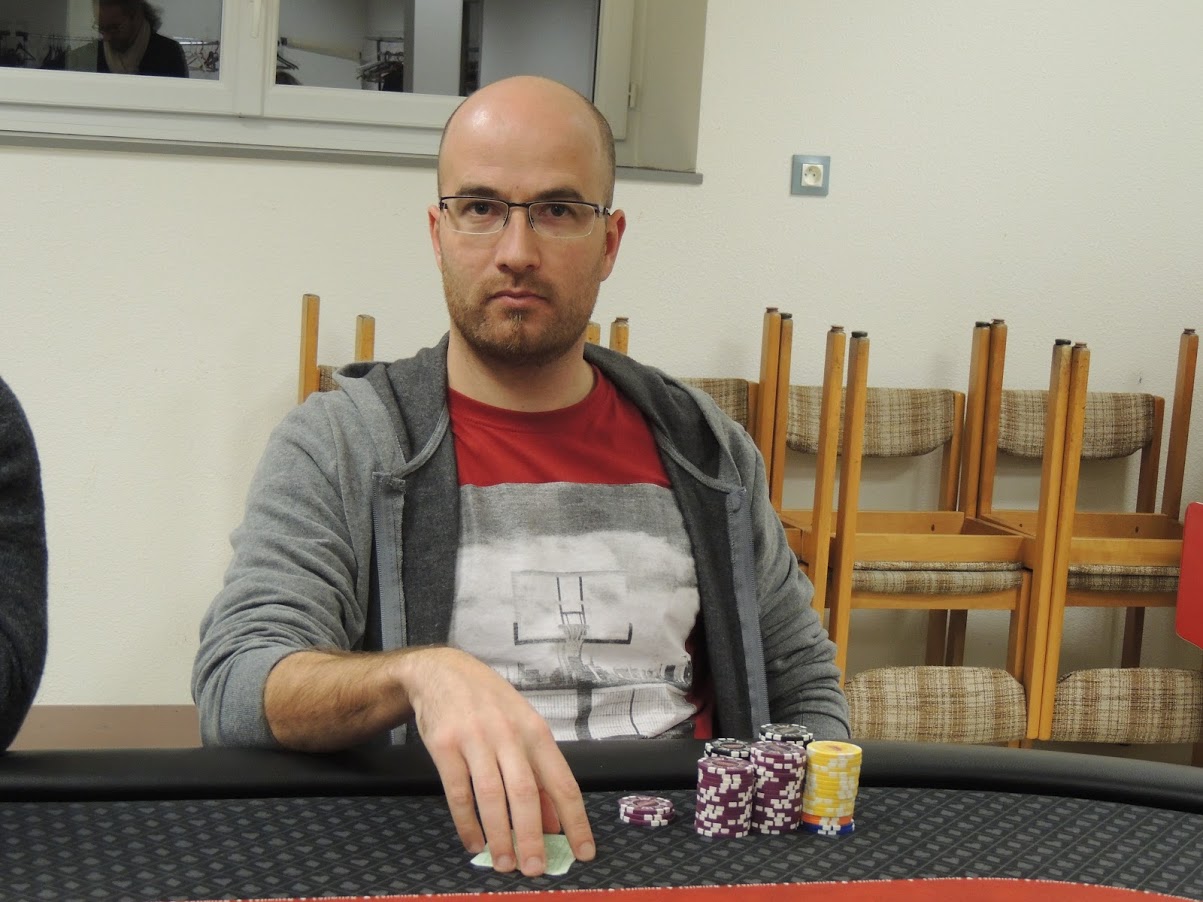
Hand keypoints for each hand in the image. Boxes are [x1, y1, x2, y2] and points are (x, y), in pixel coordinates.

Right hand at [400, 647, 594, 876]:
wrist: (441, 671)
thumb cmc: (488, 702)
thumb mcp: (521, 727)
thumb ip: (536, 773)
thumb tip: (551, 822)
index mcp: (535, 732)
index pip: (562, 782)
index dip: (575, 820)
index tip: (584, 851)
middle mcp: (509, 735)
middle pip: (526, 793)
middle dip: (532, 837)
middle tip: (535, 868)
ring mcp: (476, 739)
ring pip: (492, 796)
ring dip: (499, 836)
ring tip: (505, 864)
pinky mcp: (445, 746)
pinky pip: (458, 792)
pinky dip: (467, 823)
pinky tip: (474, 842)